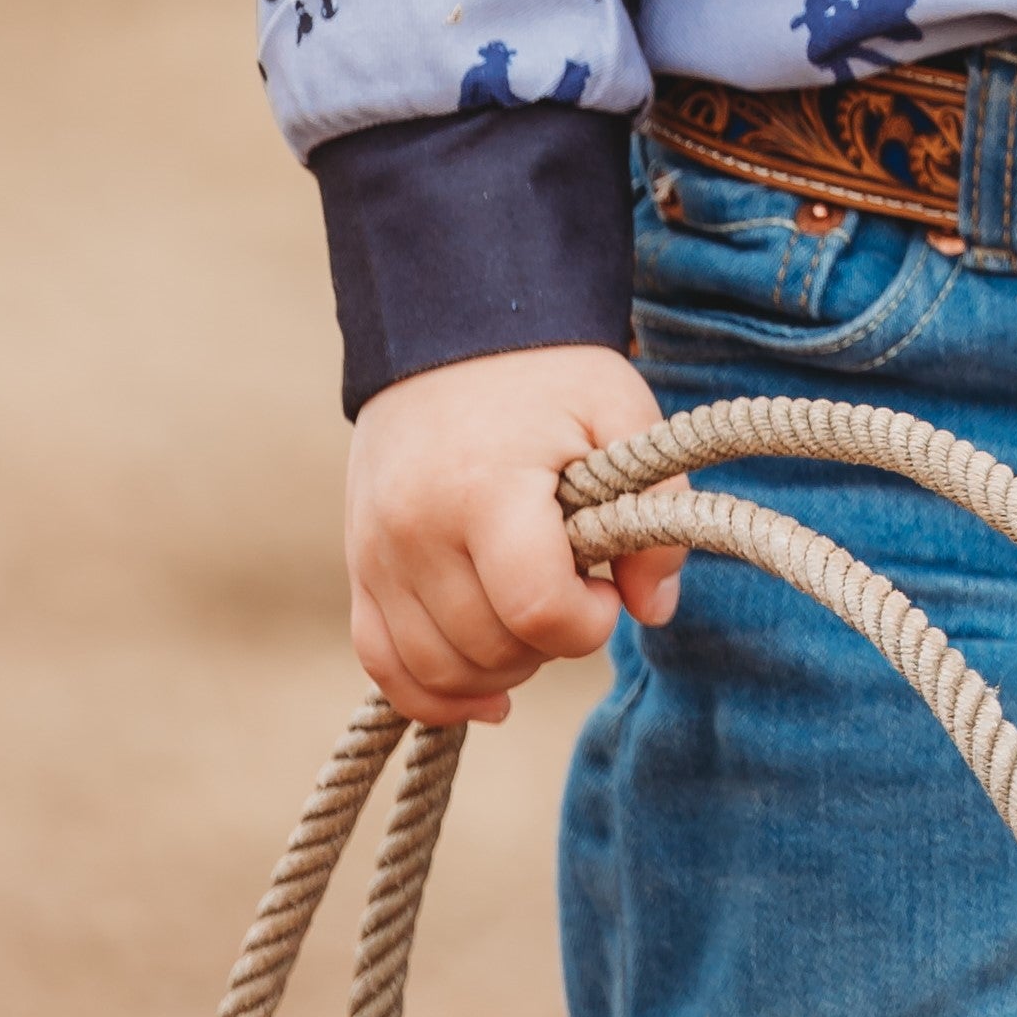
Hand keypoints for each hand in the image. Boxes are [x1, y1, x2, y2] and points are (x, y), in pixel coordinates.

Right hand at [342, 343, 681, 726]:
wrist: (451, 322)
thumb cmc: (549, 371)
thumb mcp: (622, 411)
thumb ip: (658, 504)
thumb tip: (654, 609)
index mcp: (486, 486)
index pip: (537, 609)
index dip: (588, 621)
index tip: (606, 587)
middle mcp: (417, 528)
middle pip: (489, 648)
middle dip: (550, 642)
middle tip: (577, 590)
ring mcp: (377, 551)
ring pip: (437, 670)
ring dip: (501, 670)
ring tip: (538, 618)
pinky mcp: (359, 564)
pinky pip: (383, 664)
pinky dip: (433, 693)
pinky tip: (488, 692)